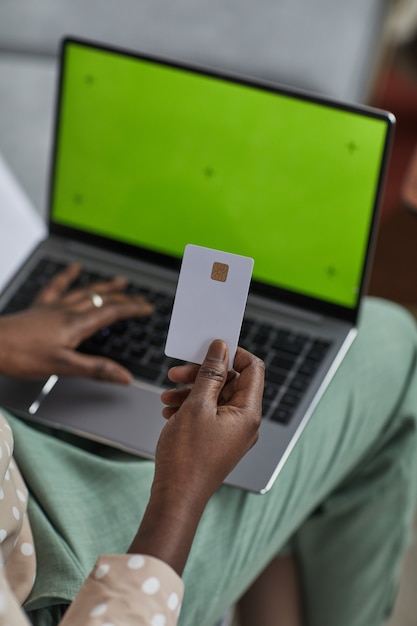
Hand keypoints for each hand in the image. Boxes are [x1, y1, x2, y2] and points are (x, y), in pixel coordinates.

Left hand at [0, 263, 151, 383]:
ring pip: (85, 291)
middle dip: (124, 299)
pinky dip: (67, 275)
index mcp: (76, 324)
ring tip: (119, 281)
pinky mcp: (40, 307)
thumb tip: (124, 376)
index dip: (132, 309)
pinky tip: (74, 268)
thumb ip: (96, 369)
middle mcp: (67, 311)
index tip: (147, 308)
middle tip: (140, 299)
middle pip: (102, 300)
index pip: (111, 312)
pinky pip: (57, 286)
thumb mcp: (63, 367)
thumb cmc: (22, 356)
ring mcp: (53, 307)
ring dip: (104, 287)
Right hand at [129, 340, 263, 573]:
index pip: (253, 368)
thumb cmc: (187, 457)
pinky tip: (170, 411)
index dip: (233, 354)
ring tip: (167, 397)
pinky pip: (209, 414)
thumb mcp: (197, 406)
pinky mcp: (218, 441)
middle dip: (202, 373)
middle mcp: (246, 422)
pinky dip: (190, 407)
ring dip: (191, 390)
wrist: (176, 497)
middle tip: (176, 372)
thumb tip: (221, 348)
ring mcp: (232, 433)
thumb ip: (211, 373)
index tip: (208, 349)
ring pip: (215, 397)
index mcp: (248, 412)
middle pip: (231, 382)